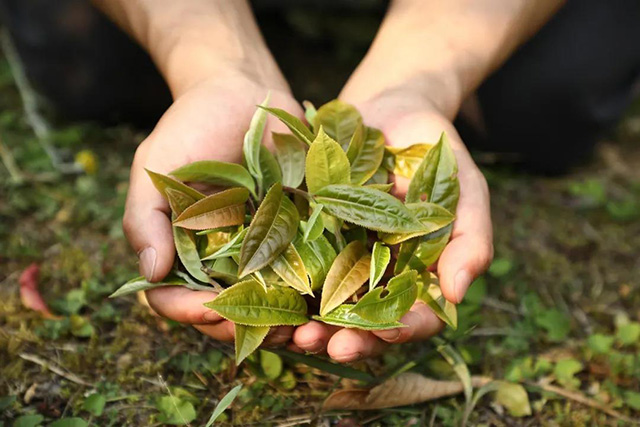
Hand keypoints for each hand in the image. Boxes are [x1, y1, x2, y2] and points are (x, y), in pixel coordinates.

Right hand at [123, 75, 302, 344]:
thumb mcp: (155, 167)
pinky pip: (309, 269)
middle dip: (246, 328)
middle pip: (227, 312)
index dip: (190, 311)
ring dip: (287, 320)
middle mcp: (222, 261)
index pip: (176, 299)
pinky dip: (319, 287)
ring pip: (271, 302)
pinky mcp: (299, 235)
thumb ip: (145, 218)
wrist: (242, 90)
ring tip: (305, 327)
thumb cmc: (190, 126)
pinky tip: (332, 295)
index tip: (211, 309)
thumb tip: (150, 272)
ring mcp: (263, 251)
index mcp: (182, 252)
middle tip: (268, 331)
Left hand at [289, 89, 492, 360]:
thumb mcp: (464, 189)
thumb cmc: (435, 151)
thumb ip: (471, 239)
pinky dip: (278, 288)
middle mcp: (375, 277)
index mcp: (416, 276)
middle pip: (363, 323)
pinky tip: (262, 295)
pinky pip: (290, 270)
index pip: (413, 317)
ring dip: (307, 326)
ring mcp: (338, 260)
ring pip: (323, 307)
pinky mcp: (305, 240)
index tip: (387, 331)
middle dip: (347, 339)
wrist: (389, 108)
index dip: (402, 330)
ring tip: (292, 335)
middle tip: (325, 345)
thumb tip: (458, 296)